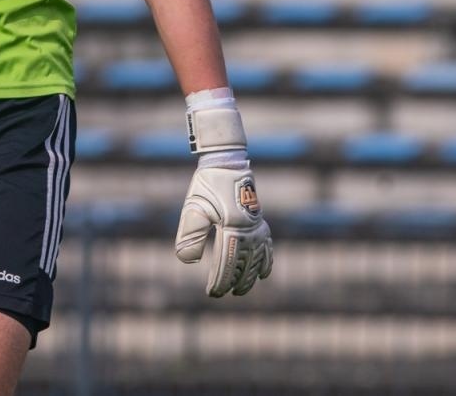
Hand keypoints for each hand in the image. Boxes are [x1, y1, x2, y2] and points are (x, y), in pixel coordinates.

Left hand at [174, 156, 273, 296]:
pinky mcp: (259, 221)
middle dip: (233, 281)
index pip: (227, 262)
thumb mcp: (193, 208)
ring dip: (249, 276)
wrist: (226, 163)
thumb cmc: (206, 186)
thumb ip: (190, 235)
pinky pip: (267, 246)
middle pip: (243, 263)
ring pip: (256, 258)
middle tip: (222, 293)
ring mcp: (257, 226)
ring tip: (241, 290)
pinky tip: (264, 273)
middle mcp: (248, 229)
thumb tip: (188, 261)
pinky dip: (266, 261)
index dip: (221, 280)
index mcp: (232, 227)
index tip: (213, 292)